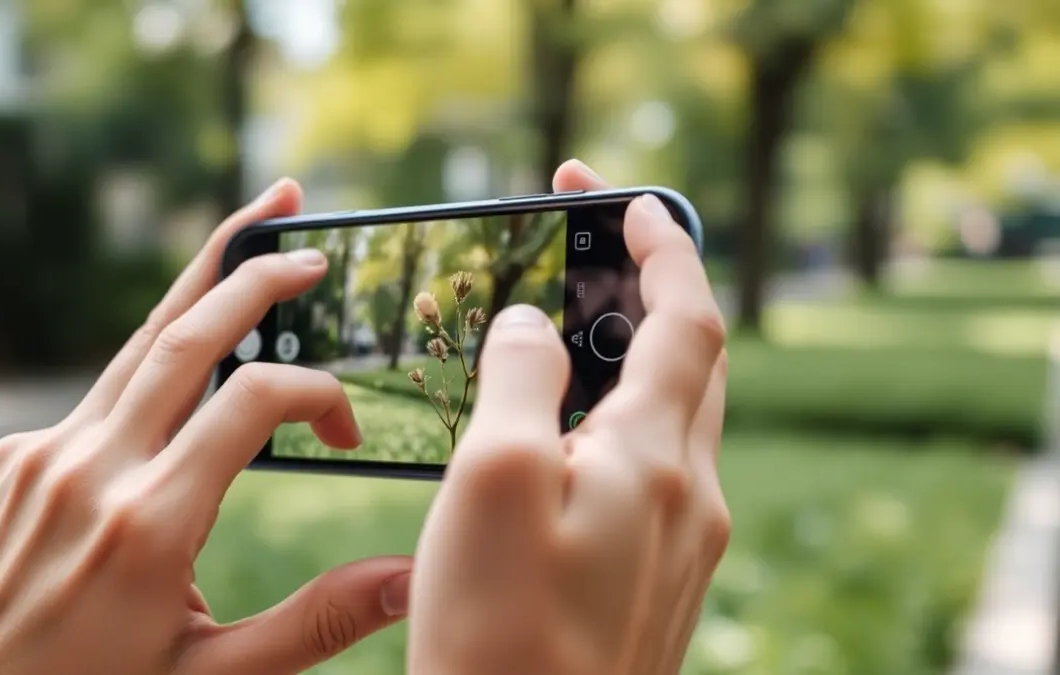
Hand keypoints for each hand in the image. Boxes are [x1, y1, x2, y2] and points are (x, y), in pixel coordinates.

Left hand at [0, 179, 412, 674]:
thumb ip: (311, 625)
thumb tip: (405, 581)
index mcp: (148, 524)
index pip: (252, 401)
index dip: (319, 397)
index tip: (345, 434)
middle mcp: (91, 469)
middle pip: (185, 335)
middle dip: (254, 275)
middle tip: (309, 248)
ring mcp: (42, 453)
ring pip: (137, 344)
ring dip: (199, 285)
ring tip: (249, 238)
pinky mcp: (10, 455)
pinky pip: (102, 391)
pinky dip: (155, 361)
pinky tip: (187, 360)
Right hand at [407, 160, 729, 674]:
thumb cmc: (501, 630)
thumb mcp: (493, 477)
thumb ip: (521, 378)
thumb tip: (532, 324)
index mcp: (657, 459)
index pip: (688, 316)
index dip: (664, 245)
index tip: (622, 199)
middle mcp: (689, 498)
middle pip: (692, 362)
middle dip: (647, 293)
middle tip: (583, 256)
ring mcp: (680, 546)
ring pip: (673, 420)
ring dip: (629, 361)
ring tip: (559, 341)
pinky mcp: (655, 582)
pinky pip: (651, 476)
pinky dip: (617, 426)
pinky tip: (561, 443)